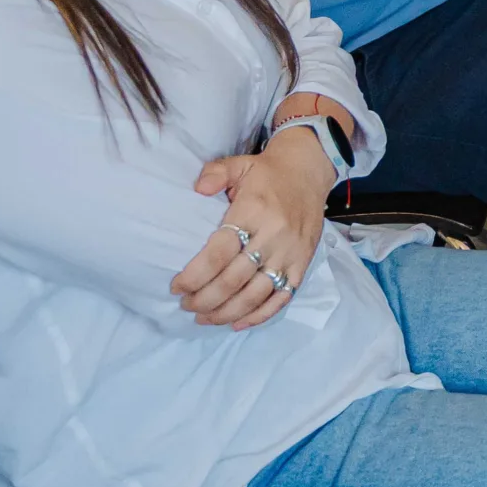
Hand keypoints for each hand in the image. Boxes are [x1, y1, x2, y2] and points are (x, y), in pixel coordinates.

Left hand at [171, 129, 333, 329]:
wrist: (310, 171)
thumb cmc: (268, 172)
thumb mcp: (239, 164)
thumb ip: (215, 173)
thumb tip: (198, 189)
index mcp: (253, 211)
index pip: (220, 252)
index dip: (195, 275)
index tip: (176, 286)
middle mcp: (273, 236)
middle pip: (234, 280)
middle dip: (204, 299)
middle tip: (186, 305)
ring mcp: (290, 254)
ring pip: (255, 295)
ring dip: (226, 312)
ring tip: (204, 318)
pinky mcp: (302, 264)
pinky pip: (281, 298)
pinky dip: (258, 316)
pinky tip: (236, 323)